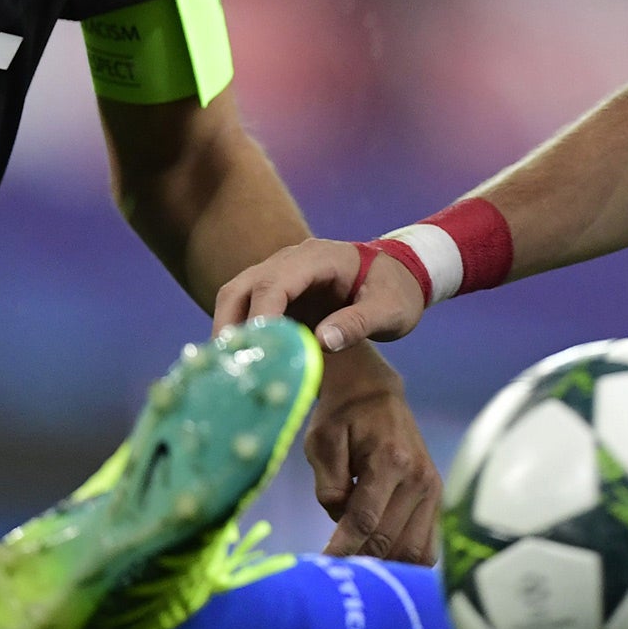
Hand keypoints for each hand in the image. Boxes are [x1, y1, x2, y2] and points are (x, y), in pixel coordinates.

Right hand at [213, 239, 425, 351]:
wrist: (403, 278)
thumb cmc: (398, 291)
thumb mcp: (390, 310)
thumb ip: (358, 323)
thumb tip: (322, 342)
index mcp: (319, 258)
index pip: (275, 283)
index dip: (261, 317)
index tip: (255, 353)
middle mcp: (291, 260)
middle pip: (242, 286)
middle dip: (229, 324)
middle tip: (225, 366)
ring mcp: (282, 274)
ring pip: (238, 296)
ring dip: (230, 330)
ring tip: (229, 370)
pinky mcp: (280, 293)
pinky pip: (249, 308)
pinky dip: (240, 333)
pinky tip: (243, 364)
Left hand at [304, 342, 441, 561]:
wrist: (375, 391)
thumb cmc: (342, 416)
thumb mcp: (321, 442)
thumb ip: (329, 486)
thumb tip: (342, 523)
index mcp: (390, 459)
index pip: (365, 520)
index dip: (342, 549)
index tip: (324, 567)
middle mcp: (419, 477)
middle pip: (388, 540)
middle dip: (359, 560)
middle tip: (336, 572)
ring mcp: (433, 488)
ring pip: (412, 551)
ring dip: (385, 565)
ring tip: (359, 565)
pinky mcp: (438, 497)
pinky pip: (428, 546)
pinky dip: (407, 560)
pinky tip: (385, 561)